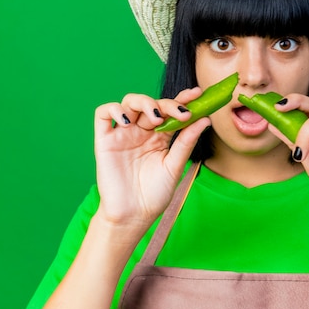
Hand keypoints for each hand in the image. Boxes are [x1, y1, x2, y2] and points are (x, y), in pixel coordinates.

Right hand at [93, 87, 210, 229]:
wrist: (133, 215)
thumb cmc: (154, 194)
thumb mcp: (174, 166)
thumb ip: (186, 142)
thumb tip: (205, 120)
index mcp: (160, 136)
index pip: (171, 111)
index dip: (183, 99)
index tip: (198, 94)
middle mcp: (142, 131)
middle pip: (153, 104)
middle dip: (167, 104)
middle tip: (180, 113)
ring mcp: (123, 133)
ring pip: (129, 102)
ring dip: (144, 103)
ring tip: (156, 118)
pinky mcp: (104, 139)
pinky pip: (103, 114)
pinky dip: (114, 110)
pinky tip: (128, 121)